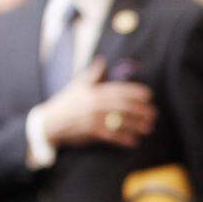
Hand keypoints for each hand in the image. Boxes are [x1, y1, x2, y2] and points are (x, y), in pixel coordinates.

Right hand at [41, 58, 156, 148]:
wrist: (49, 122)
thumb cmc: (67, 103)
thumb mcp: (78, 85)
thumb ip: (93, 74)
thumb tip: (102, 59)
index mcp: (95, 92)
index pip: (119, 90)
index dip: (135, 92)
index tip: (149, 95)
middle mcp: (95, 104)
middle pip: (124, 106)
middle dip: (141, 110)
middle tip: (154, 114)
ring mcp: (93, 118)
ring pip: (120, 121)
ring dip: (137, 125)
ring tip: (149, 127)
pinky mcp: (90, 132)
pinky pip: (112, 136)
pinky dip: (124, 139)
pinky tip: (134, 141)